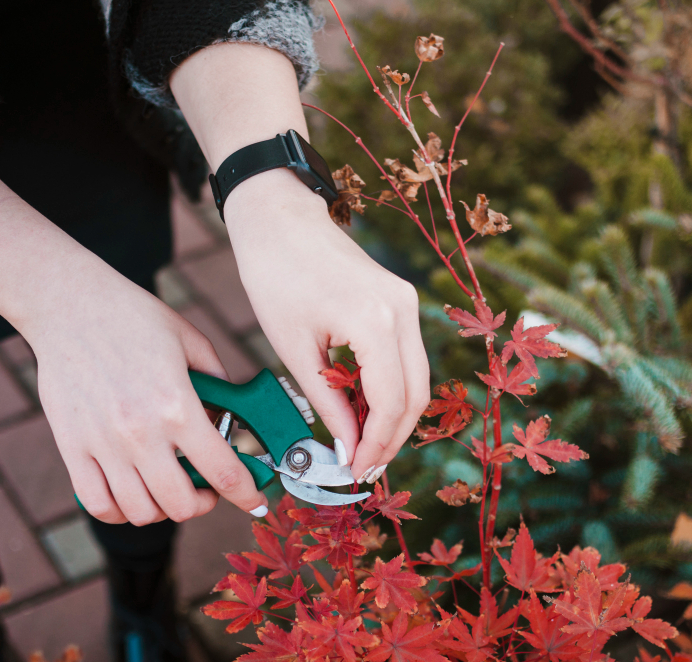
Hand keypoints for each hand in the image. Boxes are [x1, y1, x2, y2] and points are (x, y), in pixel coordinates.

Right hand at [0, 139, 266, 525]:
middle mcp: (140, 432)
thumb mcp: (190, 340)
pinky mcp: (71, 447)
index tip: (253, 500)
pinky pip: (96, 503)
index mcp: (177, 405)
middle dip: (204, 504)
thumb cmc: (131, 316)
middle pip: (181, 504)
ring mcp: (103, 444)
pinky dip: (119, 510)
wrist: (69, 305)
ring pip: (140, 511)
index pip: (223, 471)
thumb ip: (217, 381)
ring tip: (168, 490)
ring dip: (162, 509)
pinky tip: (131, 493)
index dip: (246, 494)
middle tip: (206, 490)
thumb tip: (233, 414)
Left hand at [224, 169, 430, 480]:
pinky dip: (390, 386)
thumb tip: (346, 447)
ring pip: (417, 377)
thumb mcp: (294, 348)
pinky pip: (406, 355)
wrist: (279, 218)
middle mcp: (403, 311)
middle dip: (392, 436)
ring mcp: (407, 301)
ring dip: (394, 414)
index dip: (376, 445)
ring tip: (361, 442)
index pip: (391, 403)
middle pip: (416, 394)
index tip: (355, 471)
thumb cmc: (274, 276)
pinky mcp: (400, 298)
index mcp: (375, 322)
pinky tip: (363, 406)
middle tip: (363, 466)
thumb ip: (327, 401)